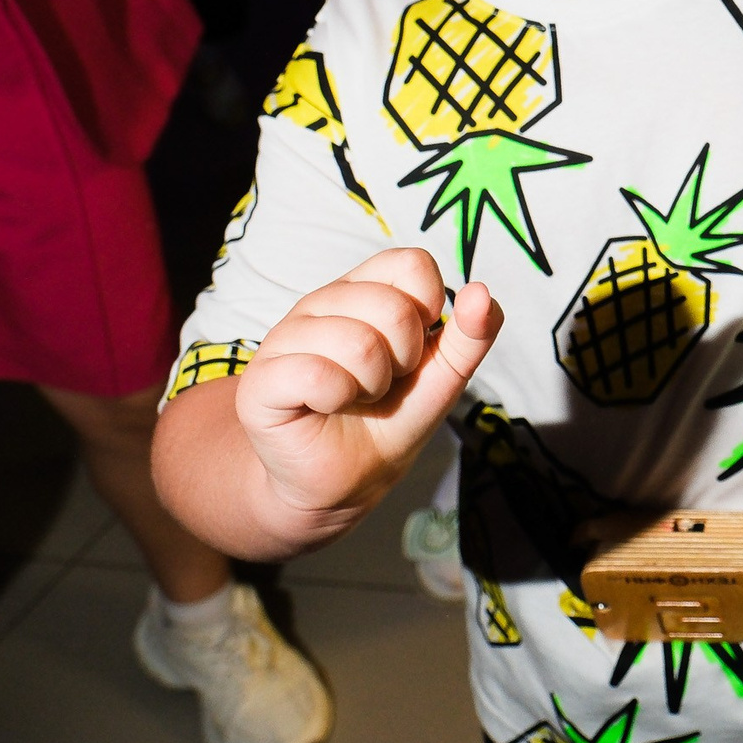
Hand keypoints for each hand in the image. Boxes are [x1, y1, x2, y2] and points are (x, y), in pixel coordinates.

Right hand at [237, 248, 497, 522]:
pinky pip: (317, 375)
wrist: (345, 480)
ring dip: (371, 384)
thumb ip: (471, 335)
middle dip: (403, 359)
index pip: (411, 263)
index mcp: (365, 289)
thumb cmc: (390, 418)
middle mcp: (322, 303)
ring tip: (355, 396)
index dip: (428, 311)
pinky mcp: (260, 380)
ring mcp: (285, 337)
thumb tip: (482, 292)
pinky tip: (325, 407)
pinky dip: (337, 400)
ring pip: (357, 342)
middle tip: (382, 382)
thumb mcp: (444, 375)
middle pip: (391, 306)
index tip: (414, 349)